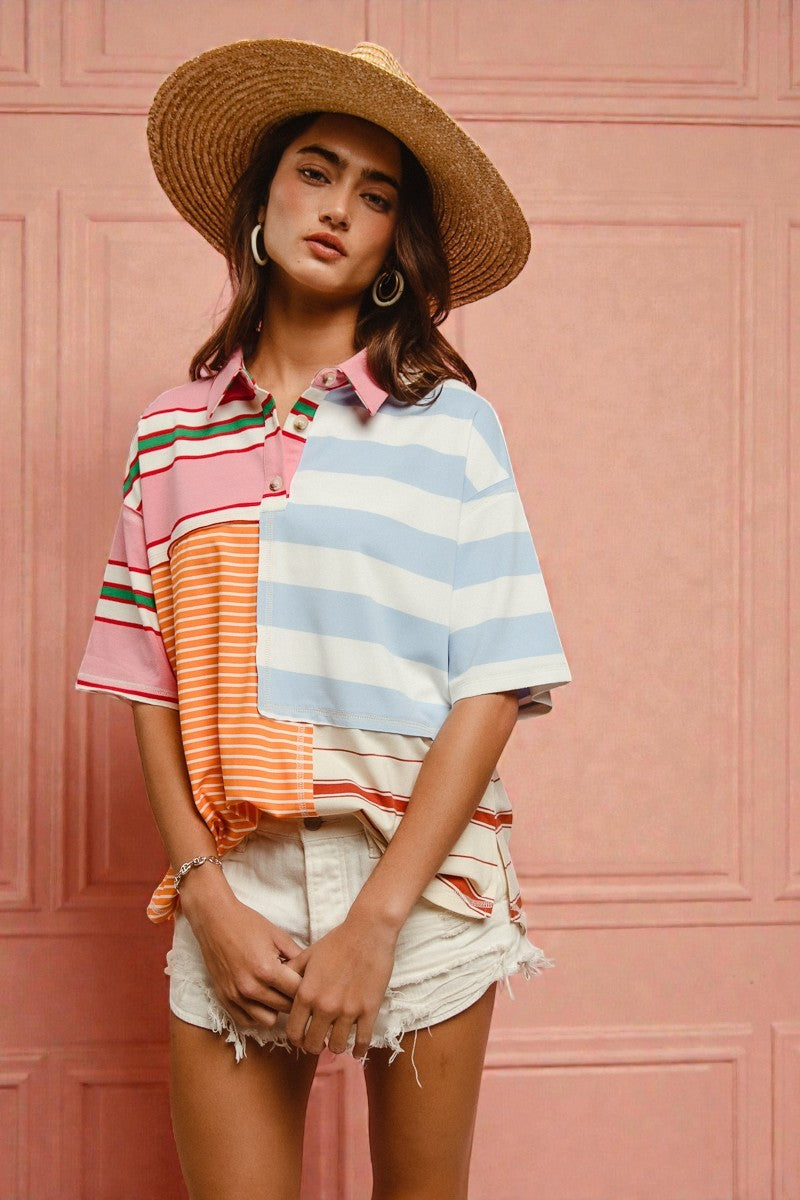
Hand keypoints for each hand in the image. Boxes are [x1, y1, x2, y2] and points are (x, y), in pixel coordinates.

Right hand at [187, 891, 305, 1031]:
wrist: (214, 920)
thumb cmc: (248, 924)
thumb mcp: (278, 936)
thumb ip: (298, 956)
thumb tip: (313, 972)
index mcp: (267, 970)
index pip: (297, 992)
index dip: (307, 986)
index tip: (310, 981)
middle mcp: (251, 987)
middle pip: (286, 1008)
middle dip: (294, 997)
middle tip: (294, 984)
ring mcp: (236, 996)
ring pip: (268, 1020)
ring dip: (276, 1008)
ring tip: (277, 991)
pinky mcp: (224, 999)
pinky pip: (247, 1021)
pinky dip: (257, 1013)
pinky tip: (261, 998)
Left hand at [284, 912, 397, 1057]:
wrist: (368, 931)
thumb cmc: (337, 941)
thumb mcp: (308, 955)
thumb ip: (292, 973)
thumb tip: (279, 985)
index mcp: (306, 994)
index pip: (293, 1032)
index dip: (296, 1038)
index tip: (302, 1037)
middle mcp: (324, 1006)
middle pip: (313, 1044)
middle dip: (314, 1045)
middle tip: (319, 1041)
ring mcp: (347, 1010)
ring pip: (337, 1046)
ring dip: (336, 1047)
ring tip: (337, 1042)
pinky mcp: (368, 1010)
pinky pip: (363, 1040)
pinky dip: (359, 1049)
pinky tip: (357, 1051)